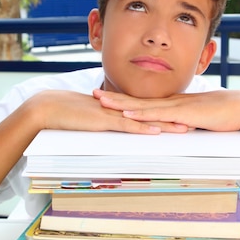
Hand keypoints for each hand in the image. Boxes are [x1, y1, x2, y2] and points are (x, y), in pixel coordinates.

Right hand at [27, 90, 185, 133]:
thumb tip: (112, 128)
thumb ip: (102, 122)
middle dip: (172, 118)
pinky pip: (126, 125)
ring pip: (144, 119)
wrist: (46, 109)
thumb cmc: (65, 115)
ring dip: (165, 124)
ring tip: (185, 128)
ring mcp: (111, 114)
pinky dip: (142, 128)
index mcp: (116, 108)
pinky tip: (156, 131)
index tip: (180, 117)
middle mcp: (118, 109)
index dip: (163, 114)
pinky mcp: (102, 121)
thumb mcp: (90, 119)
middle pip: (151, 113)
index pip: (145, 111)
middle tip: (193, 121)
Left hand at [94, 89, 239, 132]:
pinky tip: (129, 115)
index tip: (107, 97)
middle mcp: (172, 103)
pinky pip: (159, 116)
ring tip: (102, 102)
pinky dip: (143, 115)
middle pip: (138, 100)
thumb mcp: (198, 120)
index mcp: (174, 104)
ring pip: (144, 106)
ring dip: (122, 104)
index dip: (125, 99)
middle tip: (93, 94)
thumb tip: (175, 131)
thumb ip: (185, 124)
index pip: (144, 102)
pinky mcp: (185, 115)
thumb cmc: (224, 115)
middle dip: (115, 98)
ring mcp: (177, 108)